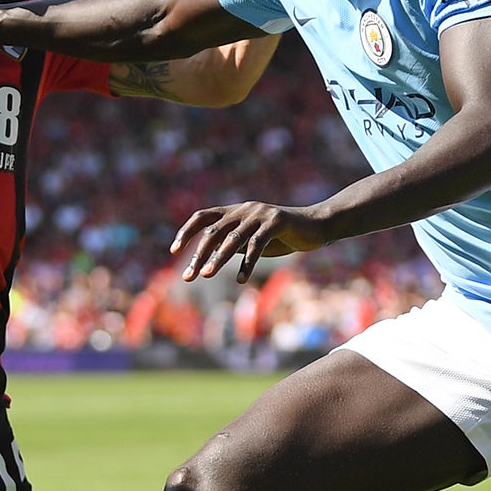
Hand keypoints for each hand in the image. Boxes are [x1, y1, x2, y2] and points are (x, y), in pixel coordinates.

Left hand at [172, 201, 331, 282]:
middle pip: (213, 231)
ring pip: (233, 239)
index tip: (173, 250)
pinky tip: (241, 280)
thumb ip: (233, 243)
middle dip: (198, 254)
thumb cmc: (283, 235)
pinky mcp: (276, 222)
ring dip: (218, 259)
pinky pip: (257, 245)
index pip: (202, 216)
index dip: (186, 231)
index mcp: (235, 211)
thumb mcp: (253, 238)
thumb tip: (208, 259)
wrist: (316, 225)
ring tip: (207, 275)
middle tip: (189, 276)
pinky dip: (247, 263)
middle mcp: (244, 209)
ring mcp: (260, 214)